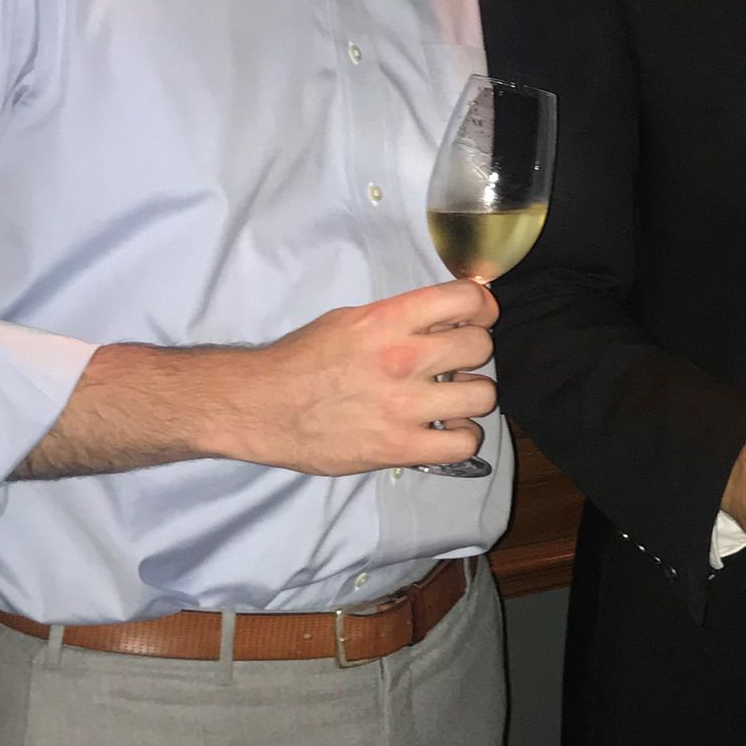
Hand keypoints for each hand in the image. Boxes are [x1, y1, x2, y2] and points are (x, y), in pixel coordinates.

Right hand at [216, 281, 498, 473]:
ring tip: (452, 398)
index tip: (477, 316)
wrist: (261, 408)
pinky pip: (465, 443)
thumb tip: (447, 315)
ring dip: (472, 395)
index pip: (466, 297)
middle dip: (473, 351)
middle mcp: (401, 359)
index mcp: (387, 320)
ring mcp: (404, 407)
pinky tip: (443, 429)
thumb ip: (399, 318)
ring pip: (483, 395)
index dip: (481, 306)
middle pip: (481, 346)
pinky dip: (461, 436)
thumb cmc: (302, 360)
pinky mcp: (400, 448)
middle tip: (455, 363)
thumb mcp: (349, 319)